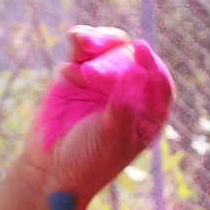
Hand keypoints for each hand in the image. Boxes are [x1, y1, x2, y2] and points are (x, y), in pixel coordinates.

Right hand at [25, 26, 173, 204]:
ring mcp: (102, 79)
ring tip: (84, 44)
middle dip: (115, 60)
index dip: (152, 66)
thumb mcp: (110, 137)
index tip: (141, 52)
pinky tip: (77, 40)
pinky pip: (83, 47)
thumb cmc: (88, 161)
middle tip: (92, 75)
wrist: (50, 169)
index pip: (159, 83)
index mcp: (148, 112)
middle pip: (132, 60)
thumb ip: (123, 106)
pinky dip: (82, 39)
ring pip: (110, 47)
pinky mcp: (76, 72)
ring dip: (100, 40)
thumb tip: (138, 71)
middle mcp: (129, 91)